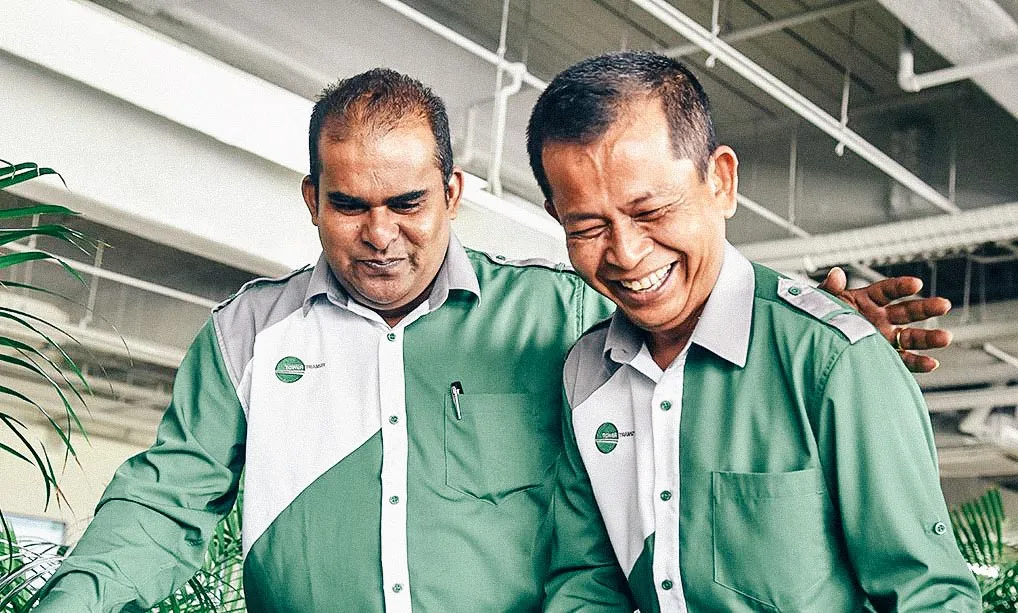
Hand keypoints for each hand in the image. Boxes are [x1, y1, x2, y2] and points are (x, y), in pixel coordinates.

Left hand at [819, 267, 951, 372]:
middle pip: (907, 311)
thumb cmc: (815, 319)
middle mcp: (879, 317)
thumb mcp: (819, 302)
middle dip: (926, 308)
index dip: (901, 286)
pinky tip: (931, 363)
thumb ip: (829, 290)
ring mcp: (883, 337)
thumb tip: (836, 274)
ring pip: (910, 336)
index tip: (916, 284)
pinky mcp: (883, 355)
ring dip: (929, 337)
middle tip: (944, 304)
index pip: (887, 290)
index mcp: (865, 299)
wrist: (809, 345)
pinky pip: (903, 359)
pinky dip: (917, 362)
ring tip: (945, 338)